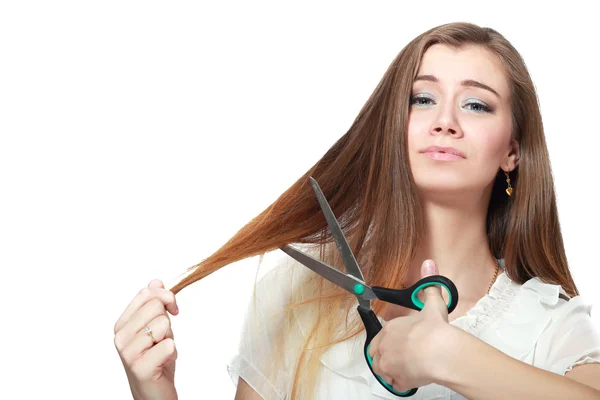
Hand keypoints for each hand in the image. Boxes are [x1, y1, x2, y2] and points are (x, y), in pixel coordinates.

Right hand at [114, 279, 179, 399]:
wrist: (153, 394)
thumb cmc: (155, 361)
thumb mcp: (156, 328)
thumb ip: (154, 305)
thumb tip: (155, 281)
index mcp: (122, 324)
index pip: (146, 293)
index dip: (166, 296)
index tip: (172, 308)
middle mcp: (121, 337)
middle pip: (156, 306)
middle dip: (168, 321)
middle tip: (163, 338)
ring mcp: (128, 352)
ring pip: (164, 325)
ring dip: (170, 339)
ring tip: (161, 352)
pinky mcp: (140, 367)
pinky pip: (169, 345)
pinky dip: (172, 354)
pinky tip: (163, 363)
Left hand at [368, 259, 450, 392]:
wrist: (440, 352)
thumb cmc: (434, 331)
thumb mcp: (432, 303)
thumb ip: (429, 285)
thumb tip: (428, 265)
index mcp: (390, 329)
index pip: (379, 338)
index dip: (387, 342)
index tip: (397, 344)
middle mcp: (385, 348)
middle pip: (376, 356)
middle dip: (386, 358)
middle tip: (401, 358)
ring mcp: (389, 365)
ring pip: (383, 372)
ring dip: (392, 371)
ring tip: (406, 369)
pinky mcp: (397, 380)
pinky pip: (395, 385)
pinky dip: (402, 384)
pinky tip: (412, 379)